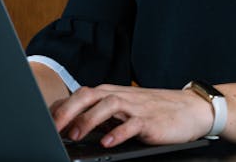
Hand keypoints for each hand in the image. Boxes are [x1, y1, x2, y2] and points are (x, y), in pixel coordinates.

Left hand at [50, 84, 214, 146]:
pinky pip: (132, 125)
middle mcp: (120, 96)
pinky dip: (118, 132)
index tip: (44, 121)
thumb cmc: (153, 110)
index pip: (80, 95)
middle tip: (54, 127)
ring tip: (76, 134)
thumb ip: (100, 115)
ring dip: (89, 119)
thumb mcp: (123, 110)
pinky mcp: (150, 121)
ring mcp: (135, 107)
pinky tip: (108, 142)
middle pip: (88, 95)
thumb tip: (70, 126)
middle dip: (69, 110)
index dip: (61, 107)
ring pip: (107, 106)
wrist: (191, 109)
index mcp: (110, 93)